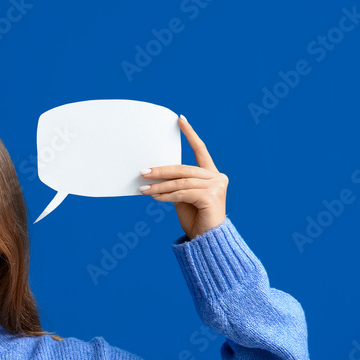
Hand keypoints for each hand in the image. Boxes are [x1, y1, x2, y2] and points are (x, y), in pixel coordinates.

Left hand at [140, 116, 227, 240]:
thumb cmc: (195, 218)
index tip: (180, 119)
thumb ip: (176, 183)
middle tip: (142, 171)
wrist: (207, 240)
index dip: (190, 134)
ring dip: (160, 185)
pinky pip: (182, 192)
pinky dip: (167, 195)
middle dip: (161, 170)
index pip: (200, 150)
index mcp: (211, 174)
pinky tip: (155, 197)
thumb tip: (153, 174)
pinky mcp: (211, 196)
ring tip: (143, 188)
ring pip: (181, 181)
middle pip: (184, 168)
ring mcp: (216, 186)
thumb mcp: (183, 197)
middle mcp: (217, 177)